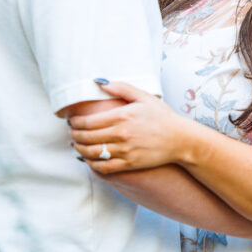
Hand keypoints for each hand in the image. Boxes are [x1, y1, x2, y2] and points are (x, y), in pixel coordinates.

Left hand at [68, 81, 188, 172]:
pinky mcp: (130, 164)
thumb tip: (101, 83)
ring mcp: (125, 151)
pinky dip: (92, 165)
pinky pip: (104, 168)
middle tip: (71, 133)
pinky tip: (89, 160)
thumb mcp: (144, 97)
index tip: (72, 121)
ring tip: (76, 145)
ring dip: (79, 150)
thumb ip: (122, 88)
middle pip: (87, 138)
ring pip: (92, 153)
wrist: (180, 139)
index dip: (76, 123)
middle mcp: (122, 134)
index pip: (89, 122)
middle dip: (74, 135)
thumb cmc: (162, 116)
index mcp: (123, 116)